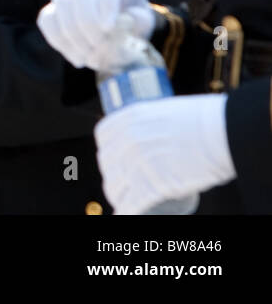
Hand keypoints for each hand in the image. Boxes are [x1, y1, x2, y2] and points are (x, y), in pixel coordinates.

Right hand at [38, 0, 156, 71]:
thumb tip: (128, 21)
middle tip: (99, 48)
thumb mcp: (143, 21)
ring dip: (74, 37)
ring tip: (90, 59)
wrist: (117, 27)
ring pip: (61, 8)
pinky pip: (47, 21)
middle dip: (88, 24)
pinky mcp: (52, 10)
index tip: (108, 28)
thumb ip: (140, 21)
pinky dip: (59, 41)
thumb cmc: (132, 22)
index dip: (105, 6)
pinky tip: (77, 59)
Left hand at [96, 94, 234, 213]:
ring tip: (124, 201)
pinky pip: (130, 203)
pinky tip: (125, 214)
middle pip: (108, 163)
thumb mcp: (167, 112)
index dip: (107, 150)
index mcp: (129, 118)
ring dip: (118, 196)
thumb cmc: (205, 121)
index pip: (104, 136)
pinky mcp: (150, 184)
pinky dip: (126, 211)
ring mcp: (136, 162)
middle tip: (122, 183)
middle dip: (113, 175)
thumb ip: (153, 124)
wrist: (223, 133)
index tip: (113, 159)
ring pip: (115, 186)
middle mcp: (127, 139)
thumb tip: (154, 136)